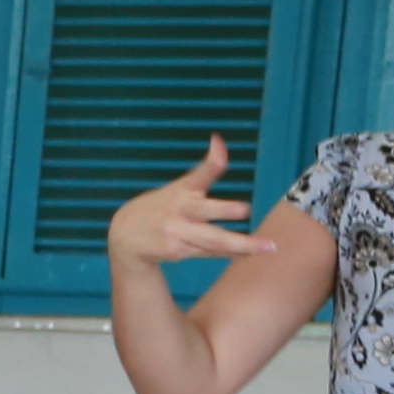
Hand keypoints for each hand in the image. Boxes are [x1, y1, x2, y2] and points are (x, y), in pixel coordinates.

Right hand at [106, 136, 272, 272]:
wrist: (126, 238)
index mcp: (182, 190)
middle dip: (226, 210)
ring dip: (241, 245)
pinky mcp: (177, 251)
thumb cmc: (161, 208)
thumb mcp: (180, 186)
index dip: (210, 160)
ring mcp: (177, 233)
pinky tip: (248, 254)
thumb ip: (206, 168)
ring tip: (267, 247)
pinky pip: (209, 252)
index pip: (198, 173)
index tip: (217, 144)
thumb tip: (219, 139)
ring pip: (214, 240)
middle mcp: (180, 210)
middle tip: (247, 209)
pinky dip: (228, 253)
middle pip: (206, 211)